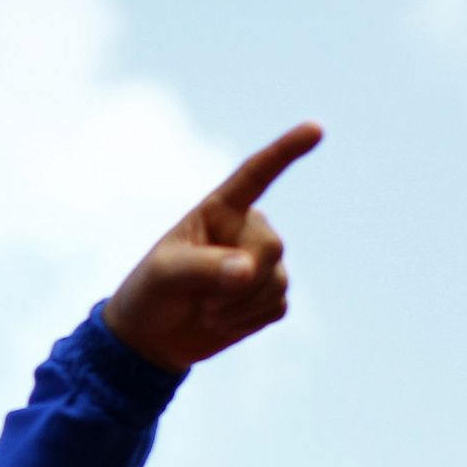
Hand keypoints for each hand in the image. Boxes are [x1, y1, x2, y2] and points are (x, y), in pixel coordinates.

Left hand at [103, 122, 321, 372]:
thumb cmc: (151, 293)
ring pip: (276, 281)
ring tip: (205, 308)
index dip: (286, 151)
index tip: (315, 129)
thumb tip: (248, 269)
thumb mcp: (164, 275)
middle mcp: (247, 230)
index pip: (256, 175)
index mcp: (219, 210)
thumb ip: (203, 267)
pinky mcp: (270, 294)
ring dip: (238, 305)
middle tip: (200, 296)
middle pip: (270, 247)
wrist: (154, 337)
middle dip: (238, 279)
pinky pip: (276, 306)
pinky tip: (222, 320)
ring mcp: (263, 262)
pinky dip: (247, 321)